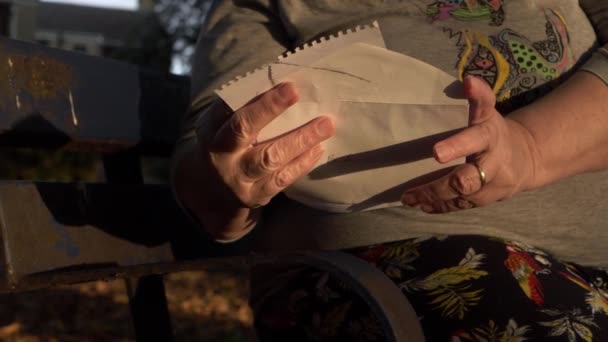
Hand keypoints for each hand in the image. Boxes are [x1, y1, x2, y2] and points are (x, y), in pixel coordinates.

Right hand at [182, 82, 334, 238]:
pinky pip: (282, 179)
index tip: (286, 85)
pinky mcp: (256, 196)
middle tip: (297, 92)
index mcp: (211, 131)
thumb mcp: (221, 127)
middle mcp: (220, 155)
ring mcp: (238, 179)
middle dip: (269, 109)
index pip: (230, 108)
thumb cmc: (224, 146)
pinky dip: (302, 163)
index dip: (257, 98)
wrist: (212, 192)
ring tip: (325, 125)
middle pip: (243, 129)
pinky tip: (318, 148)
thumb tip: (279, 85)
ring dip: (300, 139)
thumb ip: (241, 109)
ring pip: (270, 158)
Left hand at [401, 76, 537, 212]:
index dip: (457, 145)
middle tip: (411, 191)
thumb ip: (479, 98)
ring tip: (408, 198)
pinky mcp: (483, 201)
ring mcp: (489, 187)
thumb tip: (467, 80)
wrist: (528, 158)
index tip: (435, 152)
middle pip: (467, 180)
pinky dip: (439, 207)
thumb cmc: (495, 132)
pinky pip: (460, 206)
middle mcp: (491, 166)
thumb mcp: (490, 113)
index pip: (475, 139)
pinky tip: (419, 205)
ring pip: (460, 197)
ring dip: (432, 198)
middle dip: (440, 185)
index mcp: (490, 138)